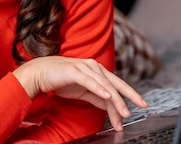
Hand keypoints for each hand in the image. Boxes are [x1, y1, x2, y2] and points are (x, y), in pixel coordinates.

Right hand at [12, 56, 146, 130]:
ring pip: (105, 85)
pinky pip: (90, 81)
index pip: (117, 85)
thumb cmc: (61, 80)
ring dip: (116, 100)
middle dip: (129, 96)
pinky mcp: (74, 70)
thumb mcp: (83, 91)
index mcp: (97, 71)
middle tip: (141, 107)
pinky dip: (100, 89)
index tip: (140, 106)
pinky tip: (107, 96)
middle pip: (116, 83)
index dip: (129, 95)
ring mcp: (85, 67)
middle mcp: (94, 67)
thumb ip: (97, 97)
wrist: (40, 73)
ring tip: (124, 112)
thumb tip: (111, 107)